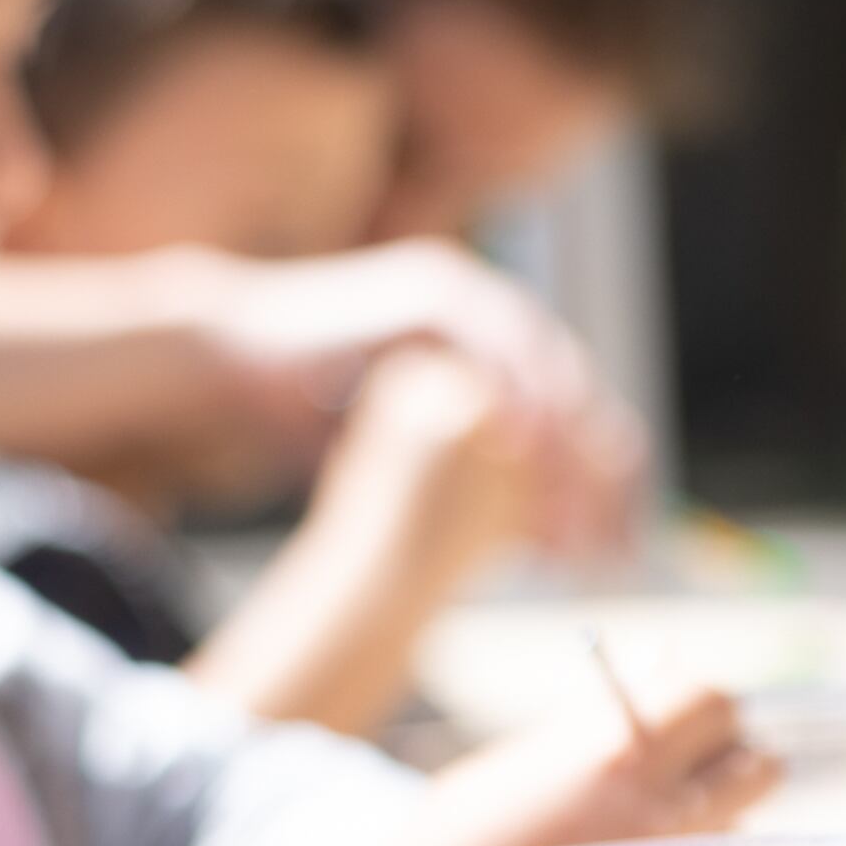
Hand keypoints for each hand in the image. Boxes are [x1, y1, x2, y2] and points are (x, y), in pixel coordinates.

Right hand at [188, 244, 646, 547]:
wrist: (234, 359)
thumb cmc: (305, 415)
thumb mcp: (404, 461)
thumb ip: (469, 490)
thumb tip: (530, 544)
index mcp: (499, 356)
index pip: (575, 424)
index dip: (601, 492)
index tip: (611, 556)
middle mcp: (496, 321)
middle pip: (579, 399)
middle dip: (598, 482)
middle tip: (606, 548)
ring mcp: (468, 298)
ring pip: (547, 370)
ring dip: (566, 446)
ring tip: (573, 513)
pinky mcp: (433, 289)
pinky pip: (492, 340)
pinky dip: (512, 392)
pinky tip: (519, 452)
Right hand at [425, 684, 779, 845]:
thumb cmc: (452, 839)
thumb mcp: (521, 760)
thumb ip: (600, 718)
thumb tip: (661, 659)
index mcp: (617, 751)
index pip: (713, 701)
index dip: (699, 707)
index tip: (674, 718)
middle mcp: (665, 811)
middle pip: (758, 764)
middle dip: (729, 761)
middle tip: (681, 771)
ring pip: (737, 825)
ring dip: (708, 817)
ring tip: (633, 834)